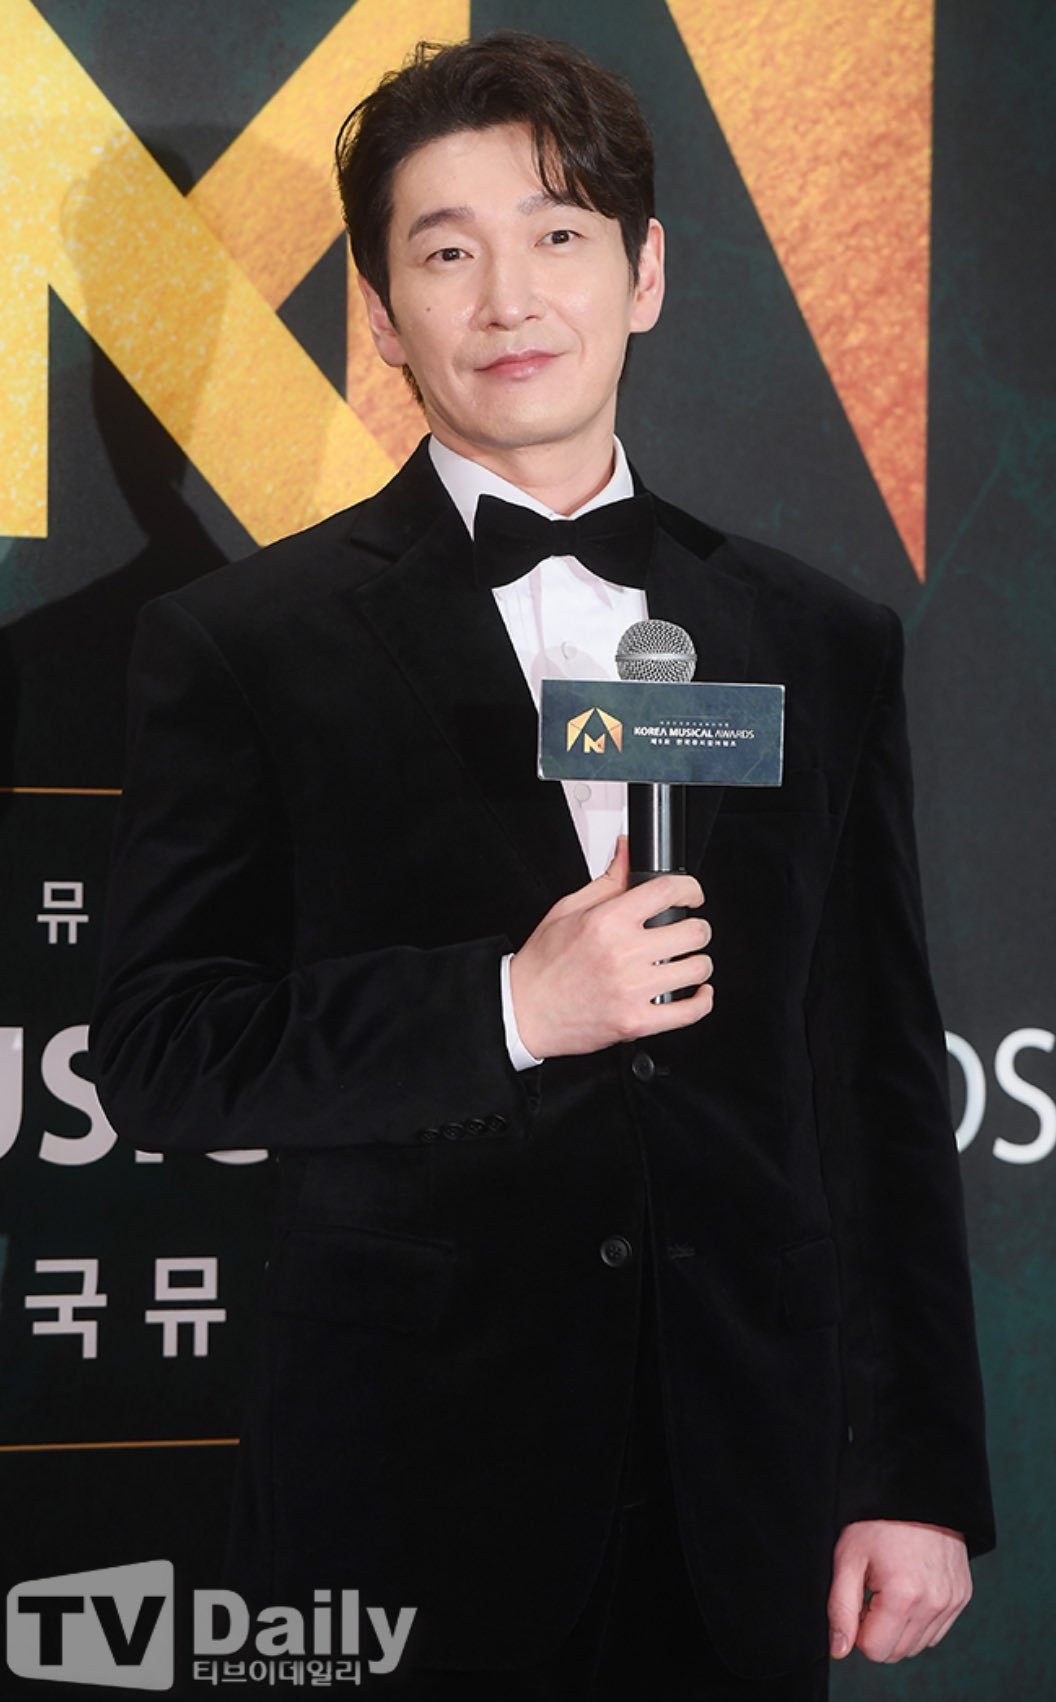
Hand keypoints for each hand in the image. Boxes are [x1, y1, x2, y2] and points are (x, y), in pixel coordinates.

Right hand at [509, 835, 712, 1057]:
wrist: (524, 1010)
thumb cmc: (544, 964)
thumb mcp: (569, 909)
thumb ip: (607, 880)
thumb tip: (627, 852)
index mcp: (607, 921)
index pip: (668, 891)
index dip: (690, 888)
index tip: (691, 894)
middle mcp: (623, 954)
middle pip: (693, 931)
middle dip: (696, 928)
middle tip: (685, 932)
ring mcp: (632, 990)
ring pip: (697, 969)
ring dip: (697, 963)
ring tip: (684, 962)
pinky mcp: (636, 1021)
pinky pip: (689, 1012)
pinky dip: (702, 1002)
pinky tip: (697, 993)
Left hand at [828, 1520, 971, 1663]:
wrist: (916, 1490)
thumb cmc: (877, 1520)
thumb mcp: (848, 1557)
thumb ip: (840, 1608)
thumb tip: (839, 1649)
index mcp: (904, 1597)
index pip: (875, 1651)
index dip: (858, 1628)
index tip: (858, 1599)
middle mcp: (934, 1604)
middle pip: (897, 1652)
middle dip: (878, 1630)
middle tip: (872, 1591)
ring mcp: (952, 1602)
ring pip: (918, 1645)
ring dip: (899, 1627)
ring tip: (890, 1587)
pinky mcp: (962, 1596)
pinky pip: (936, 1631)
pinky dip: (919, 1620)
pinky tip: (909, 1588)